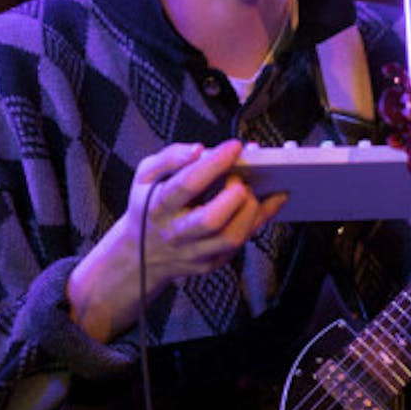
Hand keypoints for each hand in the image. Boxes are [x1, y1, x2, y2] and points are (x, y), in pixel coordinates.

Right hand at [68, 140, 286, 341]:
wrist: (141, 253)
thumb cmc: (149, 205)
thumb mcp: (145, 176)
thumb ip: (170, 157)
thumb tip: (198, 150)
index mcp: (158, 206)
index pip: (188, 184)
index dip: (215, 163)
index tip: (235, 147)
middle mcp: (175, 233)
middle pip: (211, 220)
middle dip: (234, 194)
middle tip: (242, 178)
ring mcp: (194, 252)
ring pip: (231, 238)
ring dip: (251, 210)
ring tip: (253, 189)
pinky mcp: (211, 263)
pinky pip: (242, 244)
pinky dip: (260, 220)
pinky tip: (269, 200)